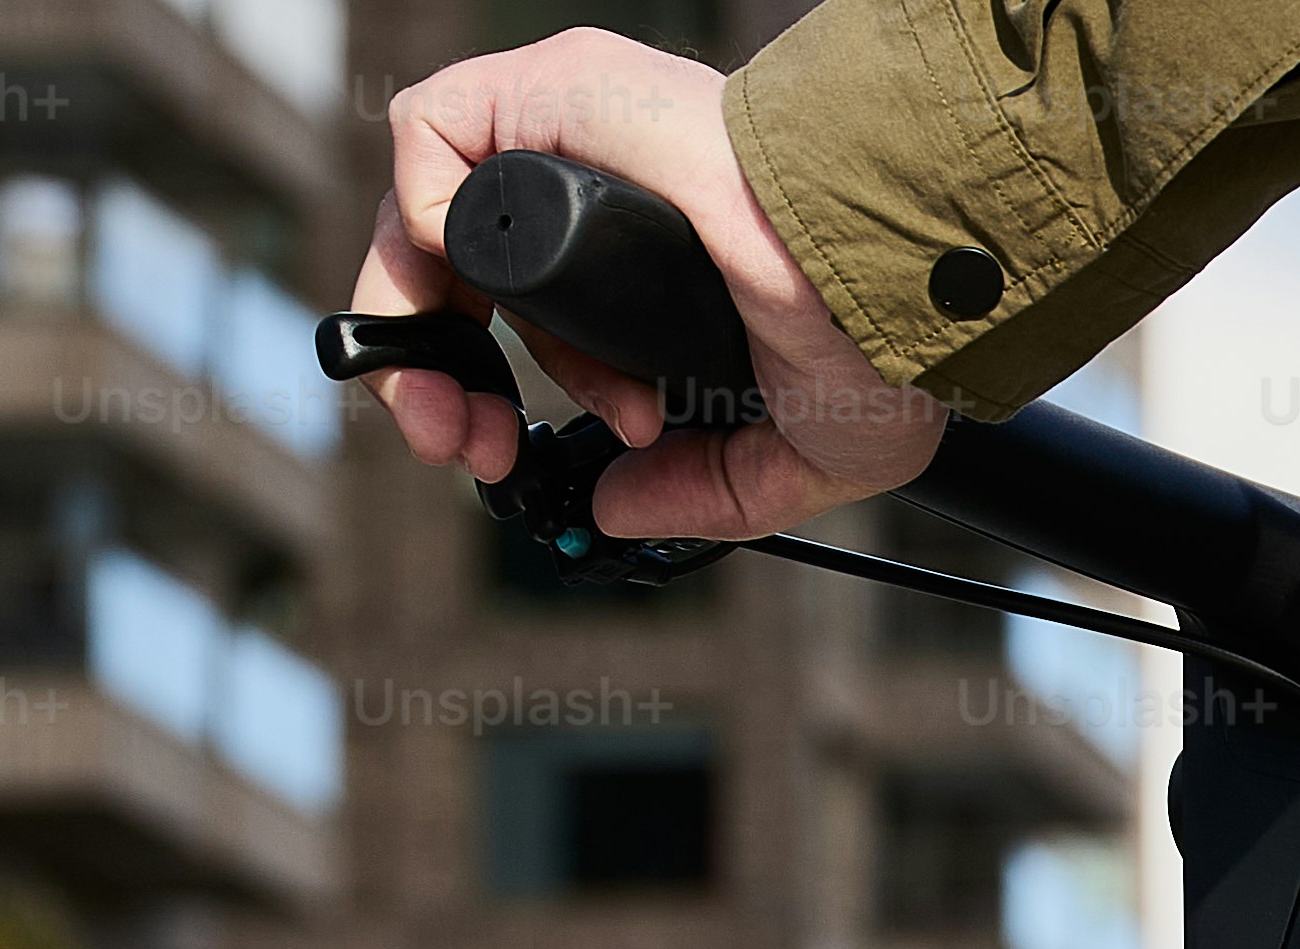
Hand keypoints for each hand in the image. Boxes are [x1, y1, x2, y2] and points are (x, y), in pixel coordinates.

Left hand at [346, 29, 939, 539]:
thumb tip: (615, 508)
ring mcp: (572, 130)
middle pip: (451, 267)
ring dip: (416, 323)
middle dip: (432, 371)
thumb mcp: (790, 457)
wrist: (882, 287)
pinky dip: (421, 216)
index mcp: (642, 254)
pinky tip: (481, 292)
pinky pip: (429, 129)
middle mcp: (597, 184)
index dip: (491, 384)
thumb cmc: (876, 347)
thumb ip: (701, 489)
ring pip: (426, 210)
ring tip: (466, 408)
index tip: (497, 450)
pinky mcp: (554, 89)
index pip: (517, 305)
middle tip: (458, 445)